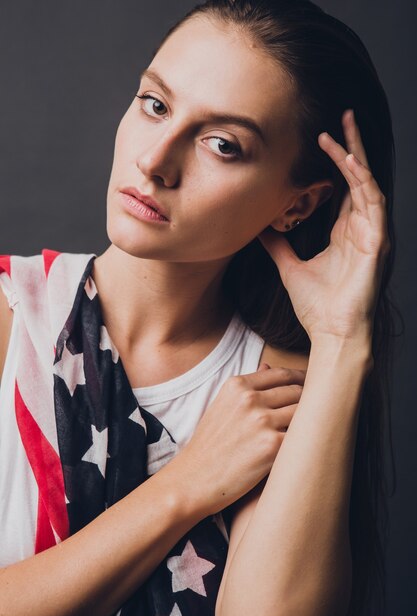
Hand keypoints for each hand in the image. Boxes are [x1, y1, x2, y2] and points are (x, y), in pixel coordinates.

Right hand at [177, 363, 305, 515]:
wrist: (193, 479)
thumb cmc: (209, 446)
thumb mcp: (222, 406)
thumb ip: (247, 387)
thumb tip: (268, 368)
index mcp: (237, 385)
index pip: (282, 374)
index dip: (302, 379)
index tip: (314, 386)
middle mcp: (249, 399)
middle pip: (298, 391)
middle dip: (313, 401)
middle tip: (324, 410)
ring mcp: (261, 421)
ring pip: (305, 413)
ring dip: (313, 423)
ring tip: (319, 431)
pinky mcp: (272, 446)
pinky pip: (302, 437)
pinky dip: (307, 442)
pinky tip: (310, 448)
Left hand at [257, 109, 390, 340]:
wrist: (332, 334)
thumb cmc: (318, 307)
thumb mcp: (290, 267)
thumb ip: (278, 245)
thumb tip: (259, 228)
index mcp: (346, 233)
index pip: (345, 187)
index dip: (336, 161)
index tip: (322, 137)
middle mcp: (362, 228)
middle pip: (359, 177)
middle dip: (352, 145)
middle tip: (344, 116)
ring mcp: (372, 234)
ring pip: (367, 183)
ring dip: (355, 155)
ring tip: (342, 128)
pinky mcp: (378, 242)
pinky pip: (372, 203)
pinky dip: (362, 180)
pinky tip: (349, 160)